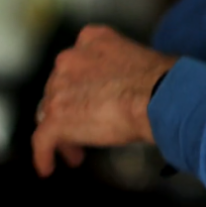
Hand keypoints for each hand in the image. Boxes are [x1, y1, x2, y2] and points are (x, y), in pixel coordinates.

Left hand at [32, 25, 176, 176]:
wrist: (158, 96)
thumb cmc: (163, 79)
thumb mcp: (142, 57)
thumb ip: (124, 66)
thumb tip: (133, 85)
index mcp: (92, 39)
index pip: (78, 61)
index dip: (83, 81)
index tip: (91, 95)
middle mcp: (70, 59)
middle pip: (60, 87)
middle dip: (72, 107)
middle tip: (86, 124)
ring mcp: (59, 87)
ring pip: (50, 112)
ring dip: (64, 130)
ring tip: (77, 150)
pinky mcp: (55, 117)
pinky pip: (42, 140)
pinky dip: (44, 155)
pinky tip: (50, 167)